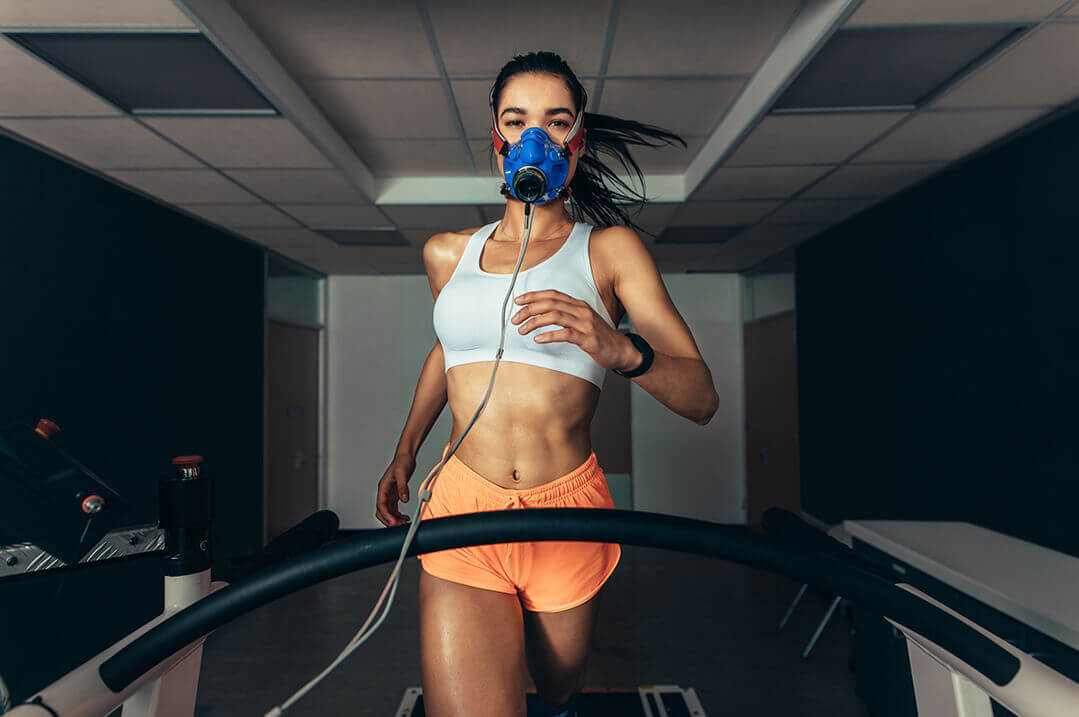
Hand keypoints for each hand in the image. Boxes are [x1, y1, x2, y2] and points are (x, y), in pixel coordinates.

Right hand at [375, 454, 415, 526]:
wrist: (406, 457)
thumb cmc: (402, 462)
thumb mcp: (402, 473)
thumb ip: (403, 487)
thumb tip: (404, 499)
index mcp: (383, 488)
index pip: (381, 505)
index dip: (386, 515)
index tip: (393, 523)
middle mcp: (384, 493)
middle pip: (382, 511)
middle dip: (389, 520)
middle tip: (399, 526)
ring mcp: (389, 495)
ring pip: (388, 512)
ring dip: (394, 519)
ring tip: (405, 523)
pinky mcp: (395, 495)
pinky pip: (394, 509)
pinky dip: (398, 515)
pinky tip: (406, 518)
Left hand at [510, 290, 637, 371]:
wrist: (621, 350)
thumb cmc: (599, 337)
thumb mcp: (582, 321)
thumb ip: (566, 315)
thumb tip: (542, 314)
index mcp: (578, 305)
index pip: (552, 294)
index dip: (533, 296)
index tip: (518, 301)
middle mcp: (581, 311)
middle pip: (550, 303)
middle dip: (529, 309)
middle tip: (515, 319)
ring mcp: (585, 324)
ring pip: (555, 316)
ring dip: (535, 322)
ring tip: (522, 330)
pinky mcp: (588, 338)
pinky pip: (565, 334)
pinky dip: (549, 336)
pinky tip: (538, 339)